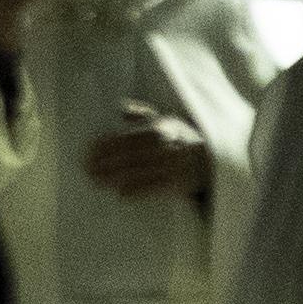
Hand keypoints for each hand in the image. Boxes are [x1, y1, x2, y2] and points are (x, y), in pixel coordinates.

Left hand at [85, 114, 212, 203]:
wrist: (216, 160)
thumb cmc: (185, 138)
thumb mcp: (168, 119)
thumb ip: (143, 113)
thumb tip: (120, 108)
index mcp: (164, 127)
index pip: (131, 135)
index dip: (109, 143)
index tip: (90, 149)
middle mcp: (169, 146)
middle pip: (132, 154)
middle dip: (107, 162)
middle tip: (86, 168)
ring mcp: (175, 166)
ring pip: (140, 171)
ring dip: (116, 177)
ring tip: (96, 181)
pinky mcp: (180, 185)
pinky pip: (156, 188)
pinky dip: (139, 191)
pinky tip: (121, 194)